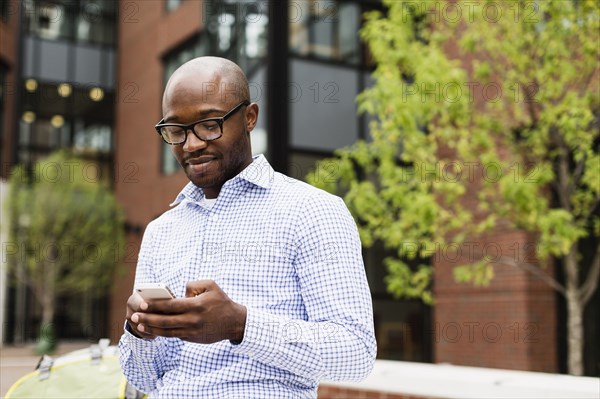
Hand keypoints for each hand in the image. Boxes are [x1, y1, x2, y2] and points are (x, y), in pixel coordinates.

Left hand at [131, 280, 246, 343]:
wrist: (234, 322)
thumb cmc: (222, 301)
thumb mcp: (211, 285)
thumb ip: (193, 284)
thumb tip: (180, 292)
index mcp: (196, 306)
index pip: (170, 306)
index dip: (155, 306)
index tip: (142, 304)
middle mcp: (192, 320)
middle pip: (165, 321)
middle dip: (148, 319)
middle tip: (134, 316)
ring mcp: (192, 332)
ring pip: (167, 332)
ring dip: (152, 329)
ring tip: (139, 325)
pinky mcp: (193, 339)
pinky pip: (175, 335)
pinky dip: (163, 333)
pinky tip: (153, 330)